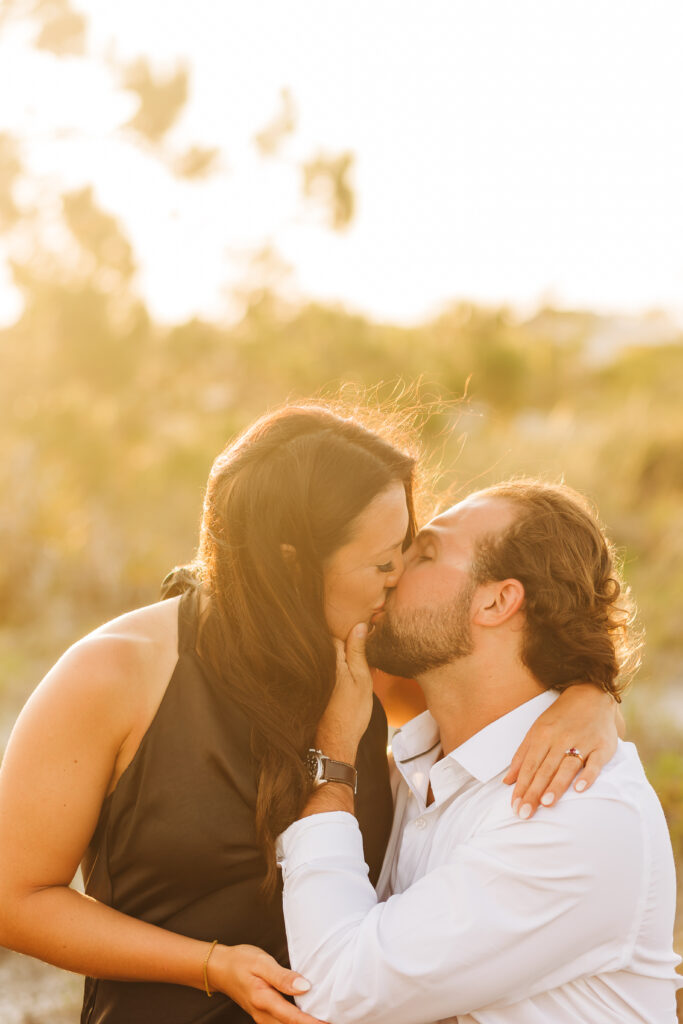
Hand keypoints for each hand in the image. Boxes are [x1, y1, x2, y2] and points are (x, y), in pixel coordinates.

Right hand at [209, 943, 326, 1023]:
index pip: (293, 1018)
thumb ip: (283, 976)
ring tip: (322, 1022)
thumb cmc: (241, 961)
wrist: (219, 968)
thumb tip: (305, 987)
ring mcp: (262, 1017)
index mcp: (264, 1000)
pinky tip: (305, 1020)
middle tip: (332, 1022)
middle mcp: (263, 1014)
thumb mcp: (261, 963)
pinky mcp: (263, 1016)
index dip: (312, 1023)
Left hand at [315, 624, 373, 761]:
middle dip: (340, 643)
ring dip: (334, 656)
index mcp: (329, 658)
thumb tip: (360, 625)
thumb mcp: (362, 678)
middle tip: (354, 655)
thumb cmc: (352, 712)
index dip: (348, 631)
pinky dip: (328, 669)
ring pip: (324, 655)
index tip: (359, 633)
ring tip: (346, 670)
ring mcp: (311, 675)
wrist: (336, 740)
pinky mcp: (310, 685)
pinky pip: (320, 668)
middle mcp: (315, 663)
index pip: (335, 632)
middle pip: (327, 642)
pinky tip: (338, 683)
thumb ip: (358, 651)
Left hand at [504, 684, 619, 818]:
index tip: (515, 807)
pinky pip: (595, 764)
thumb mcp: (537, 730)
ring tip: (546, 803)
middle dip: (534, 792)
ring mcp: (583, 743)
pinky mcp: (602, 747)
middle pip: (545, 769)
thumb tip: (507, 781)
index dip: (521, 787)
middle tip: (525, 814)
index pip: (529, 765)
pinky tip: (579, 789)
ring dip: (556, 785)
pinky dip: (588, 776)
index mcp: (543, 735)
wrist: (592, 694)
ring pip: (567, 767)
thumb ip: (522, 755)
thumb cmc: (561, 717)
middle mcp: (561, 739)